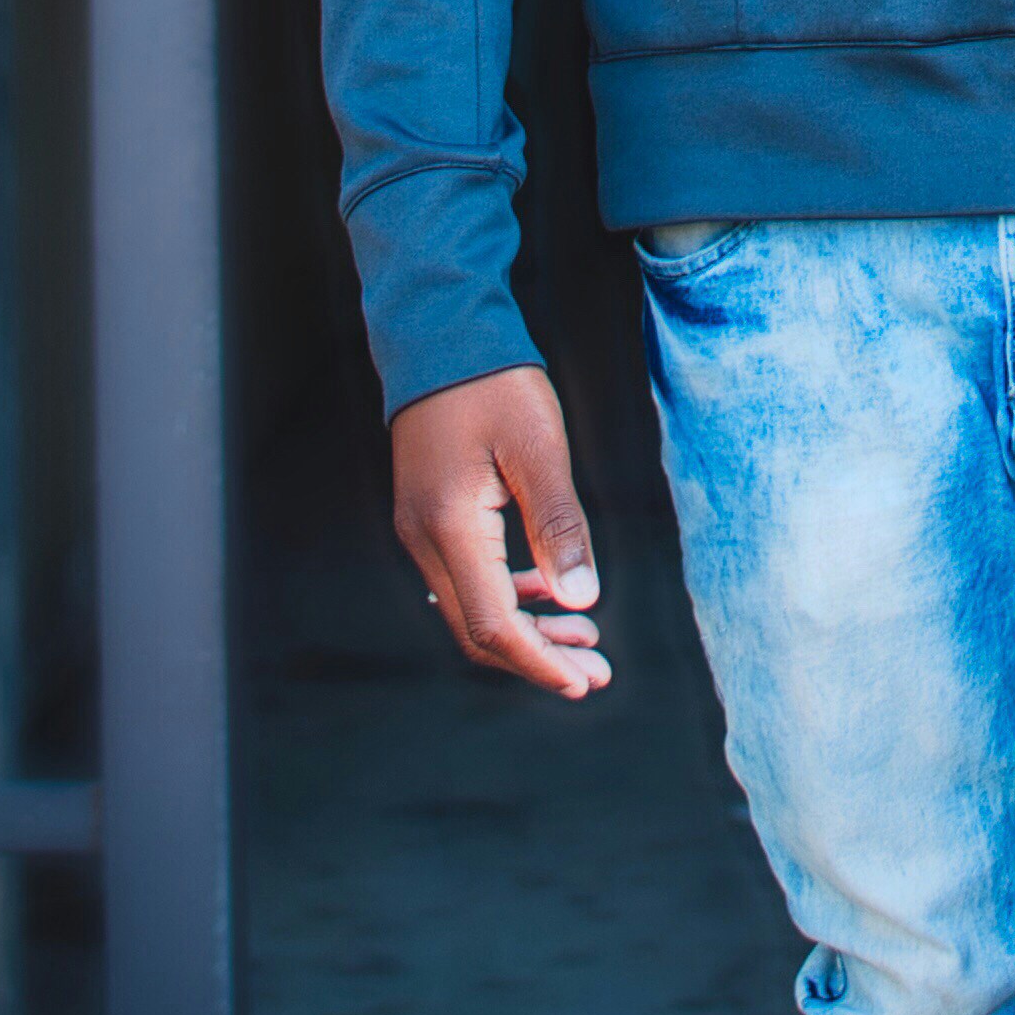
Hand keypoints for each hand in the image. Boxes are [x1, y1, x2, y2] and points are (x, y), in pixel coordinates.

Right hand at [391, 364, 610, 700]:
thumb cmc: (493, 383)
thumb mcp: (539, 449)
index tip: (583, 681)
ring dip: (526, 631)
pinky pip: (465, 578)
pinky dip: (507, 597)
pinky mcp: (426, 514)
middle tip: (595, 672)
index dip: (539, 661)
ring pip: (470, 607)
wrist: (439, 333)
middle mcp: (423, 539)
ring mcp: (418, 529)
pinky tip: (546, 593)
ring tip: (583, 640)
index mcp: (451, 527)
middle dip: (538, 657)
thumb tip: (581, 600)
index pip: (493, 623)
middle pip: (477, 629)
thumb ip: (559, 526)